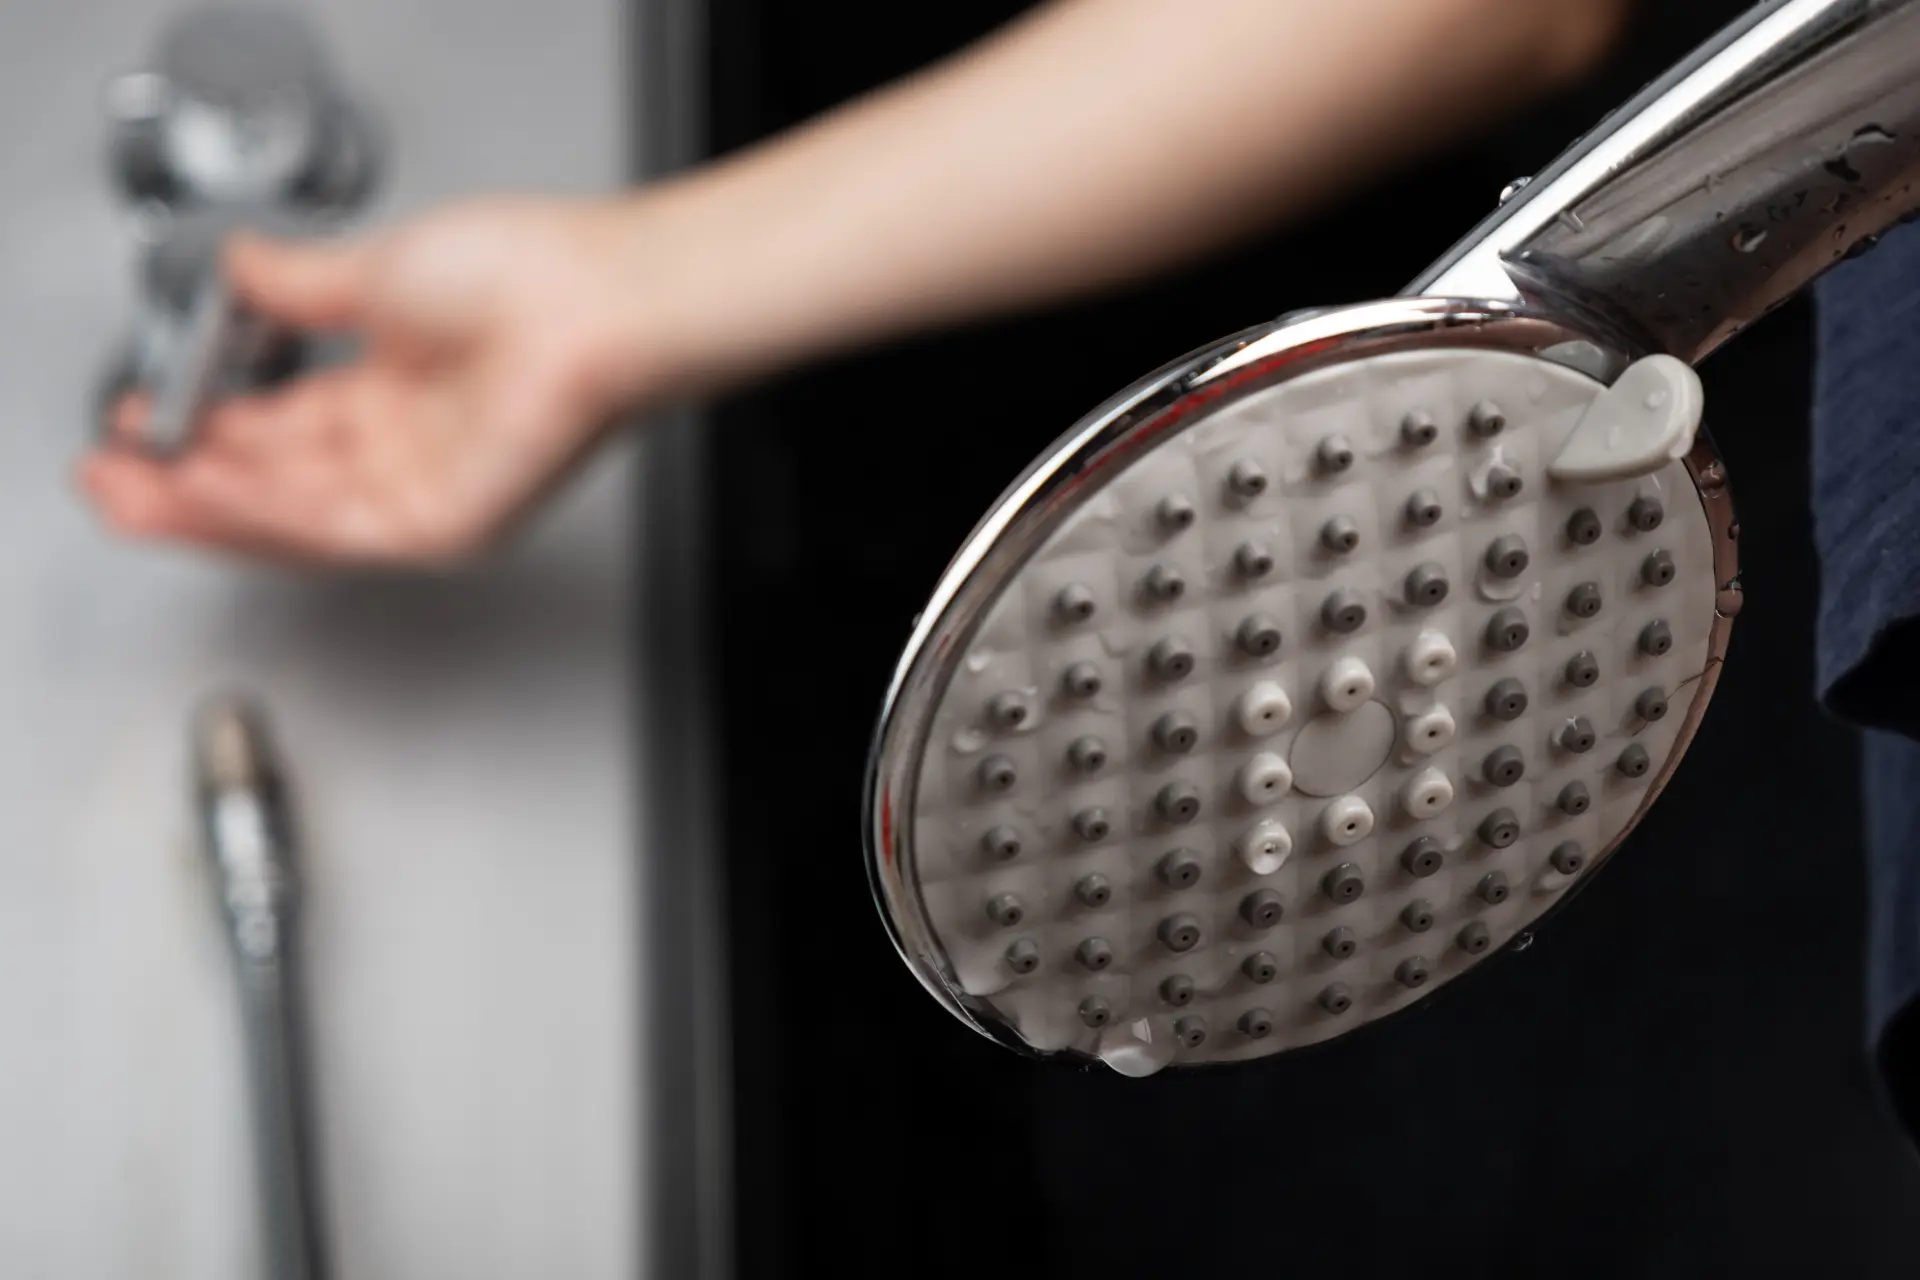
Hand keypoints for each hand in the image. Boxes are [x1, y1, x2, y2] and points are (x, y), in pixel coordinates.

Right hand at [82, 196, 654, 566]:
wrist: (595, 302)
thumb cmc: (531, 279)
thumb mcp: (377, 270)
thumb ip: (295, 286)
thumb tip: (240, 269)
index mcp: (398, 391)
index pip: (282, 432)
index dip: (206, 430)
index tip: (145, 419)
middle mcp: (410, 448)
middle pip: (277, 486)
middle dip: (186, 485)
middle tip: (114, 474)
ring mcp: (428, 492)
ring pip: (293, 517)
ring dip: (206, 507)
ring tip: (133, 489)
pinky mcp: (445, 524)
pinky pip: (335, 527)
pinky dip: (263, 509)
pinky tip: (207, 488)